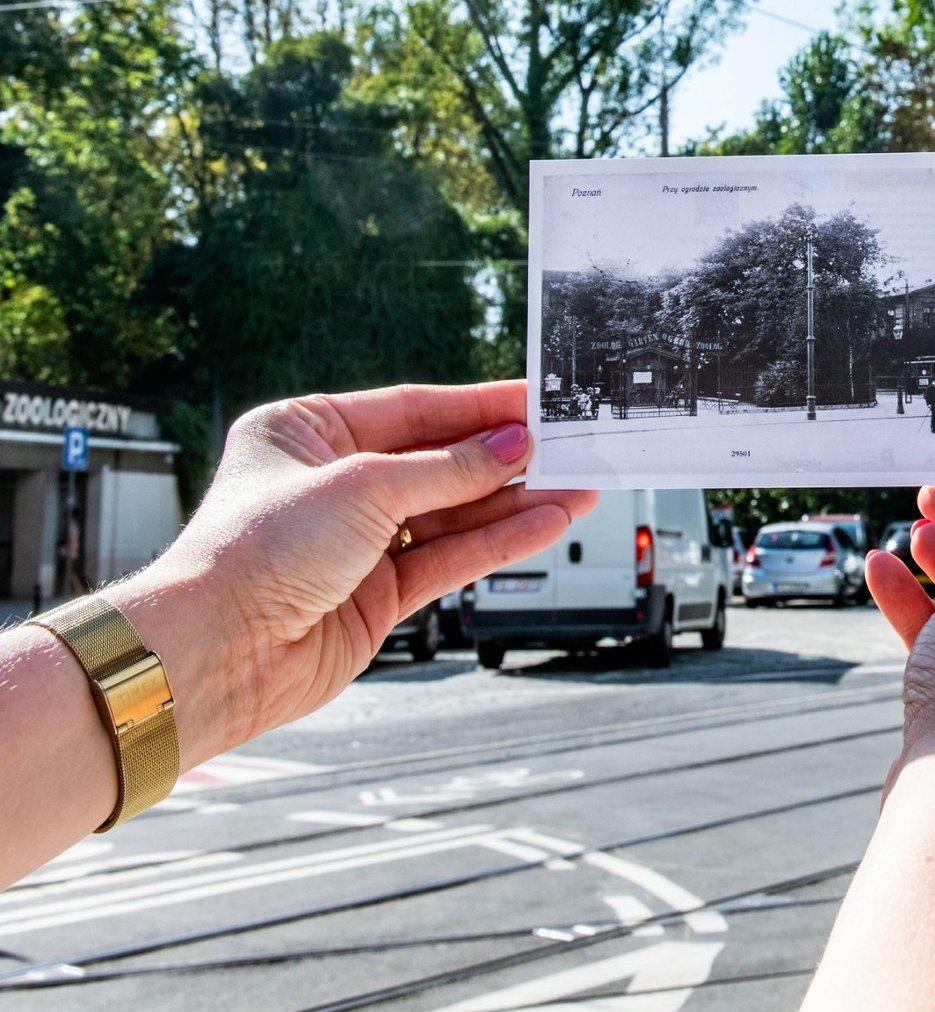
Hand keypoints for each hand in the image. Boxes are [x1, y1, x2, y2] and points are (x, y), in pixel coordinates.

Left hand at [104, 381, 595, 765]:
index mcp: (307, 433)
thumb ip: (447, 469)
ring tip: (578, 486)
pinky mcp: (379, 594)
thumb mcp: (362, 487)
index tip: (536, 400)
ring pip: (454, 513)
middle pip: (440, 462)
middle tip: (571, 445)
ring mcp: (358, 542)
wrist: (219, 653)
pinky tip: (545, 522)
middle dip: (507, 457)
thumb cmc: (252, 554)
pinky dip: (501, 541)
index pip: (412, 409)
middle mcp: (333, 484)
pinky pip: (453, 557)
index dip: (479, 407)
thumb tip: (511, 445)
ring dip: (517, 501)